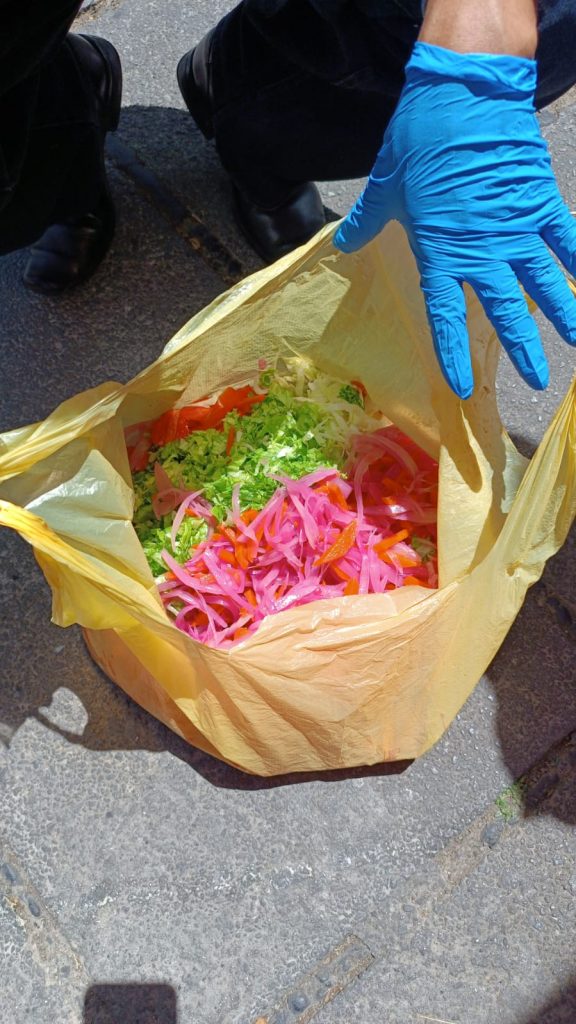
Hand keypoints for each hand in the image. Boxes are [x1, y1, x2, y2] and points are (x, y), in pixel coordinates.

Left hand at [334, 43, 575, 398]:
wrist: (461, 91)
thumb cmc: (417, 140)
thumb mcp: (384, 186)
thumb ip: (367, 222)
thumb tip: (342, 241)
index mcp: (440, 251)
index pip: (446, 315)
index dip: (453, 353)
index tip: (461, 386)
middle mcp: (482, 248)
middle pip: (505, 310)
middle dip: (522, 349)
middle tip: (536, 382)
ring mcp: (515, 225)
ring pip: (544, 281)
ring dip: (563, 314)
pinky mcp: (540, 199)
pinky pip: (566, 237)